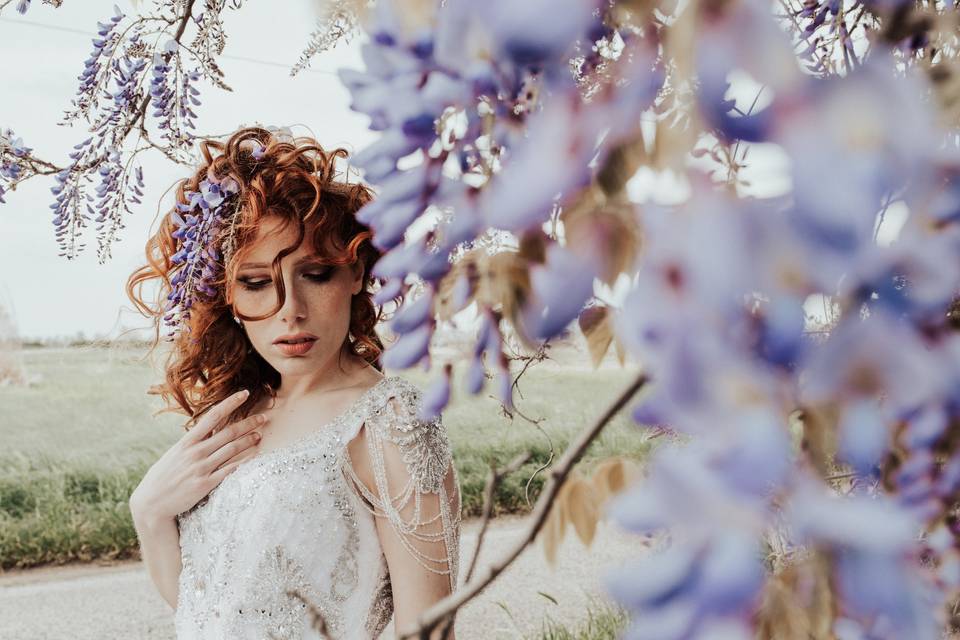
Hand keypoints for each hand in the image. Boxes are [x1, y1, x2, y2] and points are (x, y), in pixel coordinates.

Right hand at [130, 389, 267, 522]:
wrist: (151, 503)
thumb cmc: (164, 476)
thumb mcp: (176, 453)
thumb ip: (194, 442)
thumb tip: (211, 428)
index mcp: (187, 442)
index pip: (213, 416)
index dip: (230, 403)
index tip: (244, 394)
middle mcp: (195, 452)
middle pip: (229, 432)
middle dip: (249, 423)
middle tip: (264, 417)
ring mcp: (201, 468)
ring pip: (232, 450)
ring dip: (249, 441)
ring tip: (260, 435)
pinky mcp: (205, 484)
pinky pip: (229, 471)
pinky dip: (244, 462)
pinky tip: (255, 457)